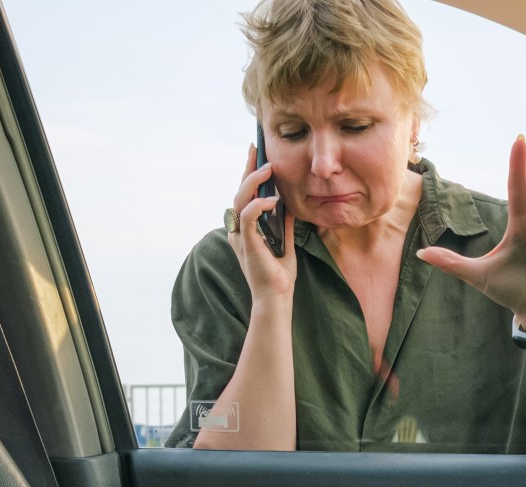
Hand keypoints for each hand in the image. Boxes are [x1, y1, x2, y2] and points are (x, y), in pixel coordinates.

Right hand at [228, 143, 296, 301]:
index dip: (249, 174)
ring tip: (268, 168)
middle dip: (248, 169)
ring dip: (253, 181)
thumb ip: (283, 222)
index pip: (245, 196)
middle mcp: (238, 231)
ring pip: (239, 200)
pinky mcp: (246, 243)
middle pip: (239, 193)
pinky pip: (247, 216)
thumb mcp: (285, 241)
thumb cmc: (279, 275)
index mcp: (244, 230)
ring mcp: (240, 236)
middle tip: (256, 149)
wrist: (277, 298)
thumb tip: (287, 202)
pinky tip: (273, 199)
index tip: (256, 154)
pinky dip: (259, 205)